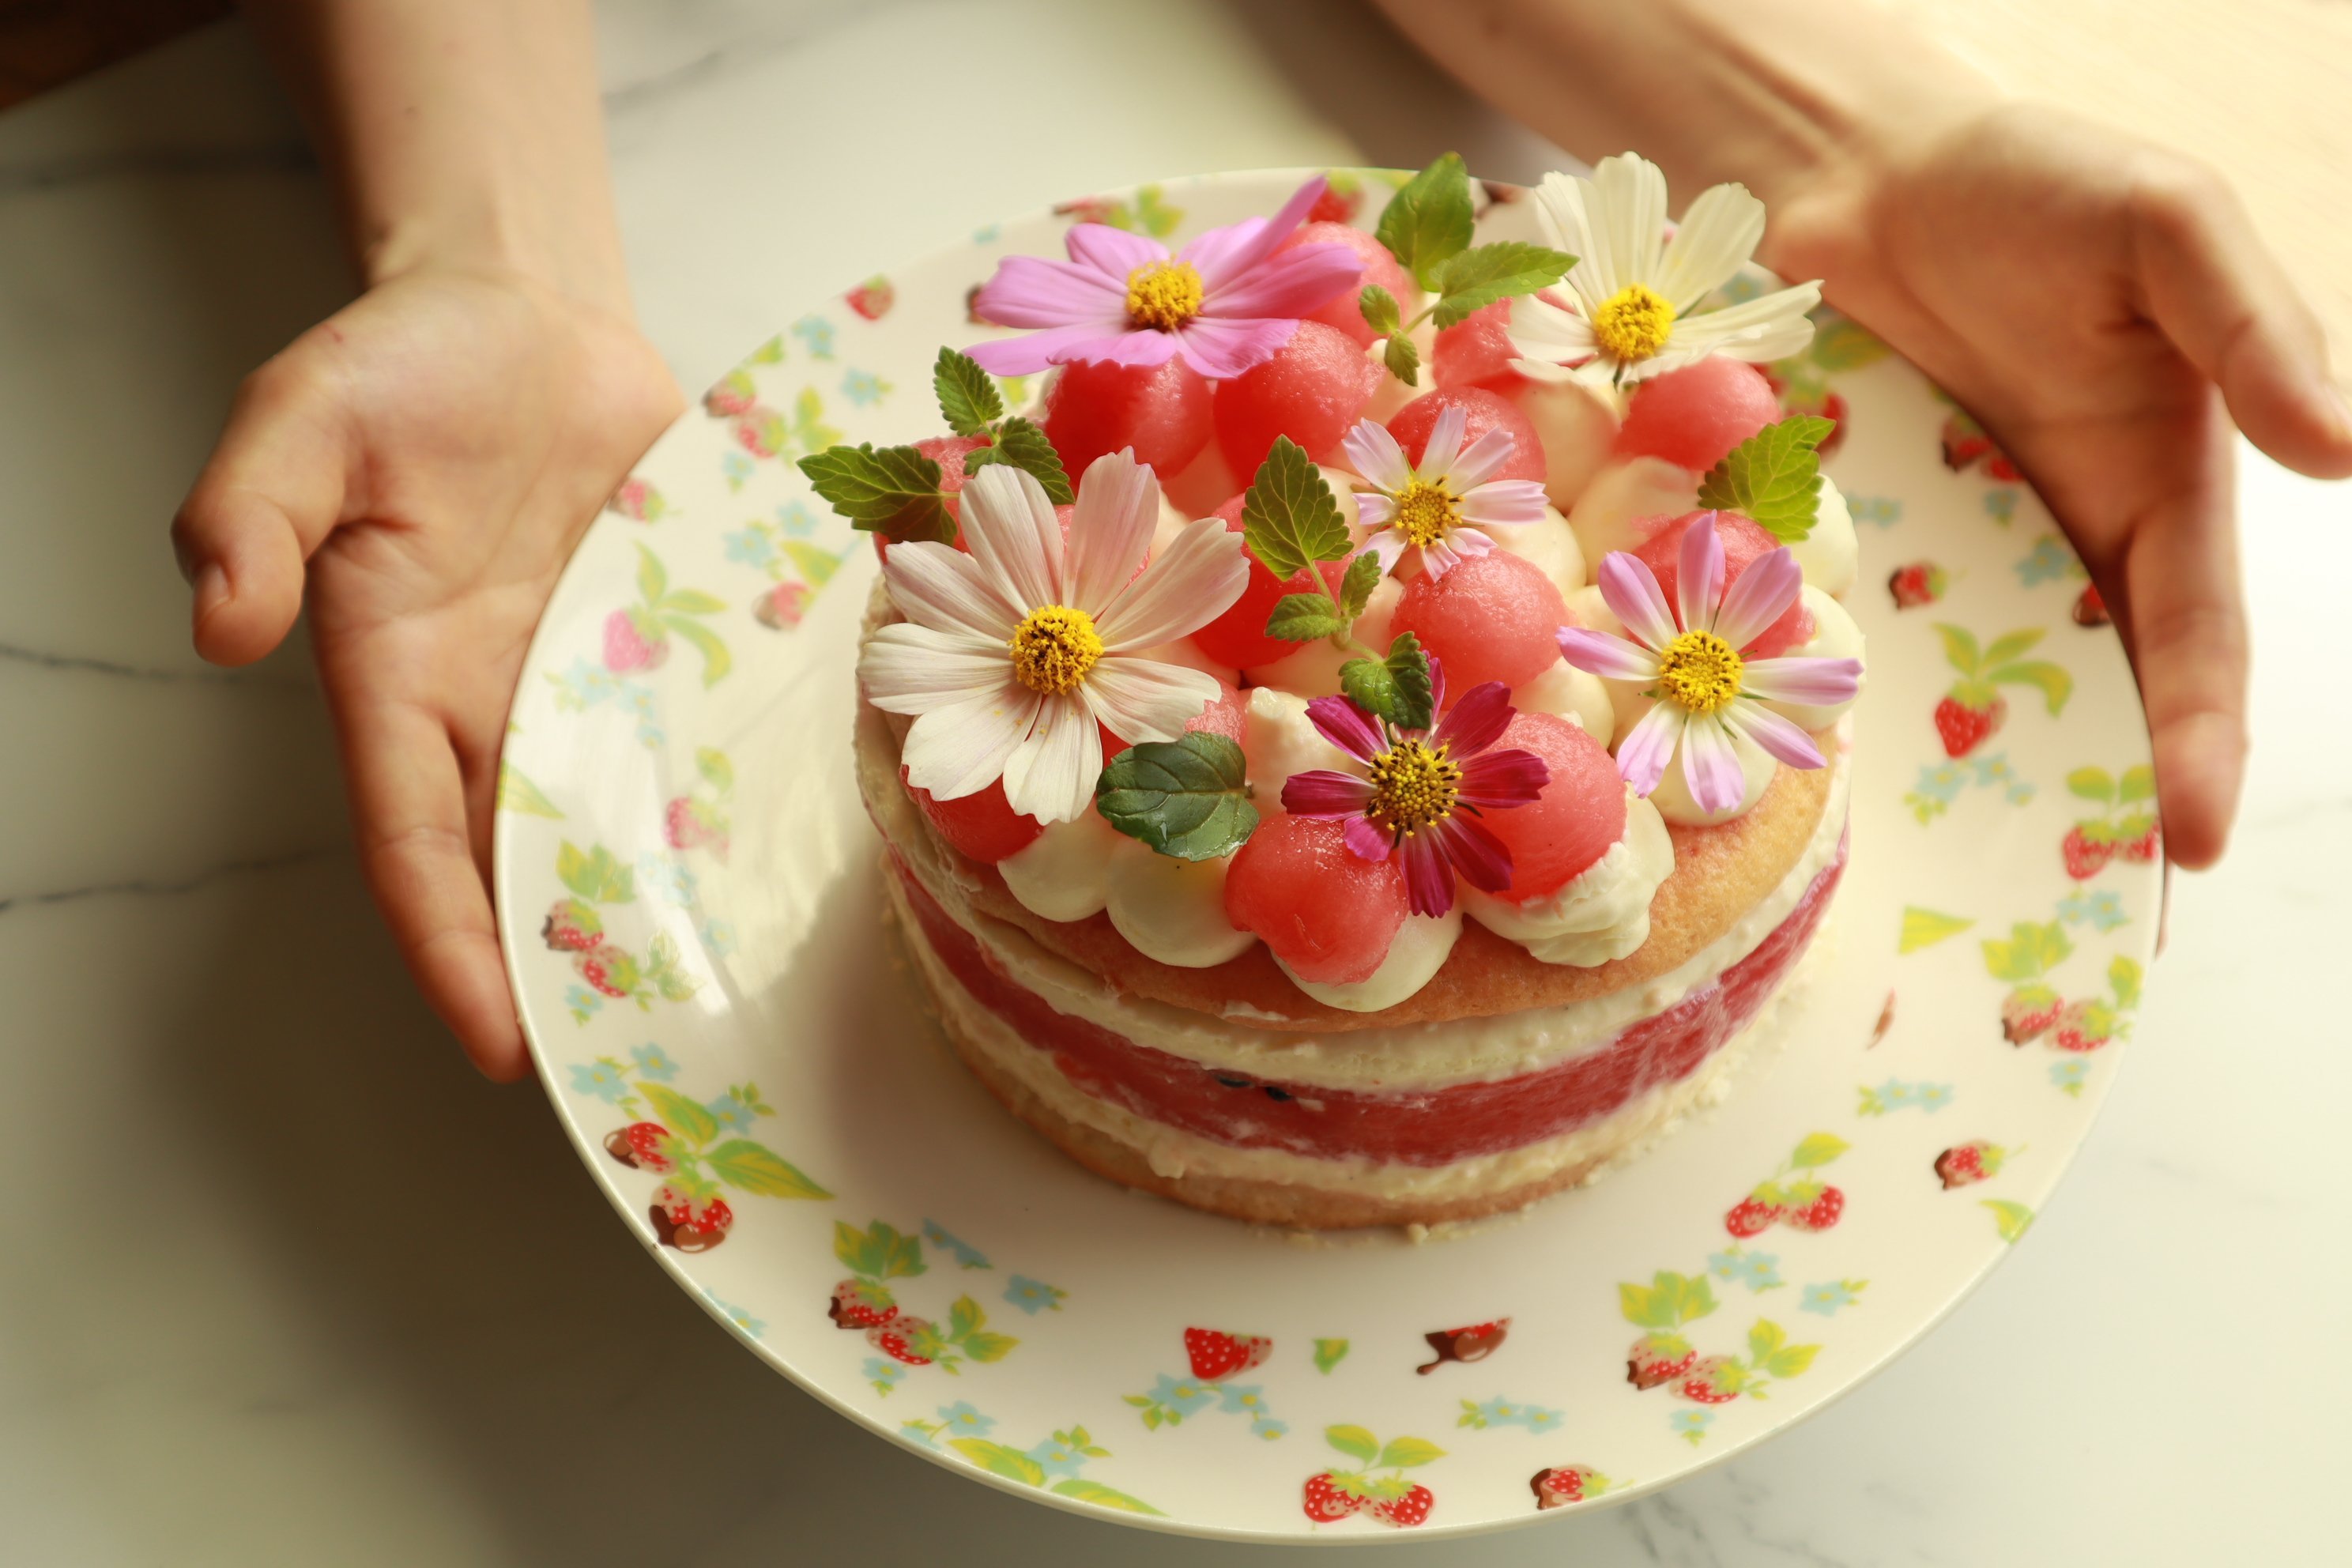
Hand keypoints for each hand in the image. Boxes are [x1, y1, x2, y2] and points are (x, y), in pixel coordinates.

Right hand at [172, 266, 682, 1077]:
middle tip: (635, 1068)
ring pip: (617, 817)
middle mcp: (495, 703)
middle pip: (524, 863)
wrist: (522, 311)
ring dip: (656, 904)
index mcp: (397, 679)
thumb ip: (253, 513)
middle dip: (566, 967)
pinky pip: (692, 733)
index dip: (452, 947)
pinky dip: (725, 797)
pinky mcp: (662, 638)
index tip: (496, 1046)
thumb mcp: (301, 420)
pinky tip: (788, 864)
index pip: (416, 845)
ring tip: (723, 1006)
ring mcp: (586, 677)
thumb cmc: (401, 368)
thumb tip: (220, 622)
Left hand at [1766, 100, 2351, 867]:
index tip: (2184, 840)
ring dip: (1961, 784)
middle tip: (2059, 922)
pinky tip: (1812, 784)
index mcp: (2158, 492)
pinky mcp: (1848, 539)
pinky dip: (1841, 705)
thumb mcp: (2171, 229)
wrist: (1866, 168)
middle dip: (2082, 806)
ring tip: (1944, 895)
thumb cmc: (2040, 185)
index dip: (2195, 743)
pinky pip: (1846, 639)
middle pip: (2081, 701)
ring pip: (1964, 692)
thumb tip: (2344, 448)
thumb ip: (2253, 330)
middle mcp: (2056, 542)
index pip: (2194, 646)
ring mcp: (1947, 550)